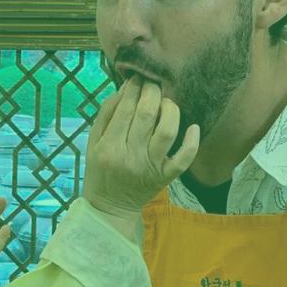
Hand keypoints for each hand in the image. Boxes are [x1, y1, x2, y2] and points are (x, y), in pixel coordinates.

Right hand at [82, 77, 200, 219]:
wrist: (111, 207)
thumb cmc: (100, 171)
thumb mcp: (93, 143)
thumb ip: (106, 115)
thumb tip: (125, 88)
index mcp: (109, 146)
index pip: (125, 108)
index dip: (133, 87)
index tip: (137, 78)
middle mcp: (131, 155)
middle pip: (146, 114)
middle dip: (152, 91)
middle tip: (153, 84)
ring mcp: (151, 166)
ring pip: (167, 130)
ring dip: (170, 109)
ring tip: (166, 102)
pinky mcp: (166, 176)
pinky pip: (184, 158)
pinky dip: (192, 142)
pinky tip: (193, 127)